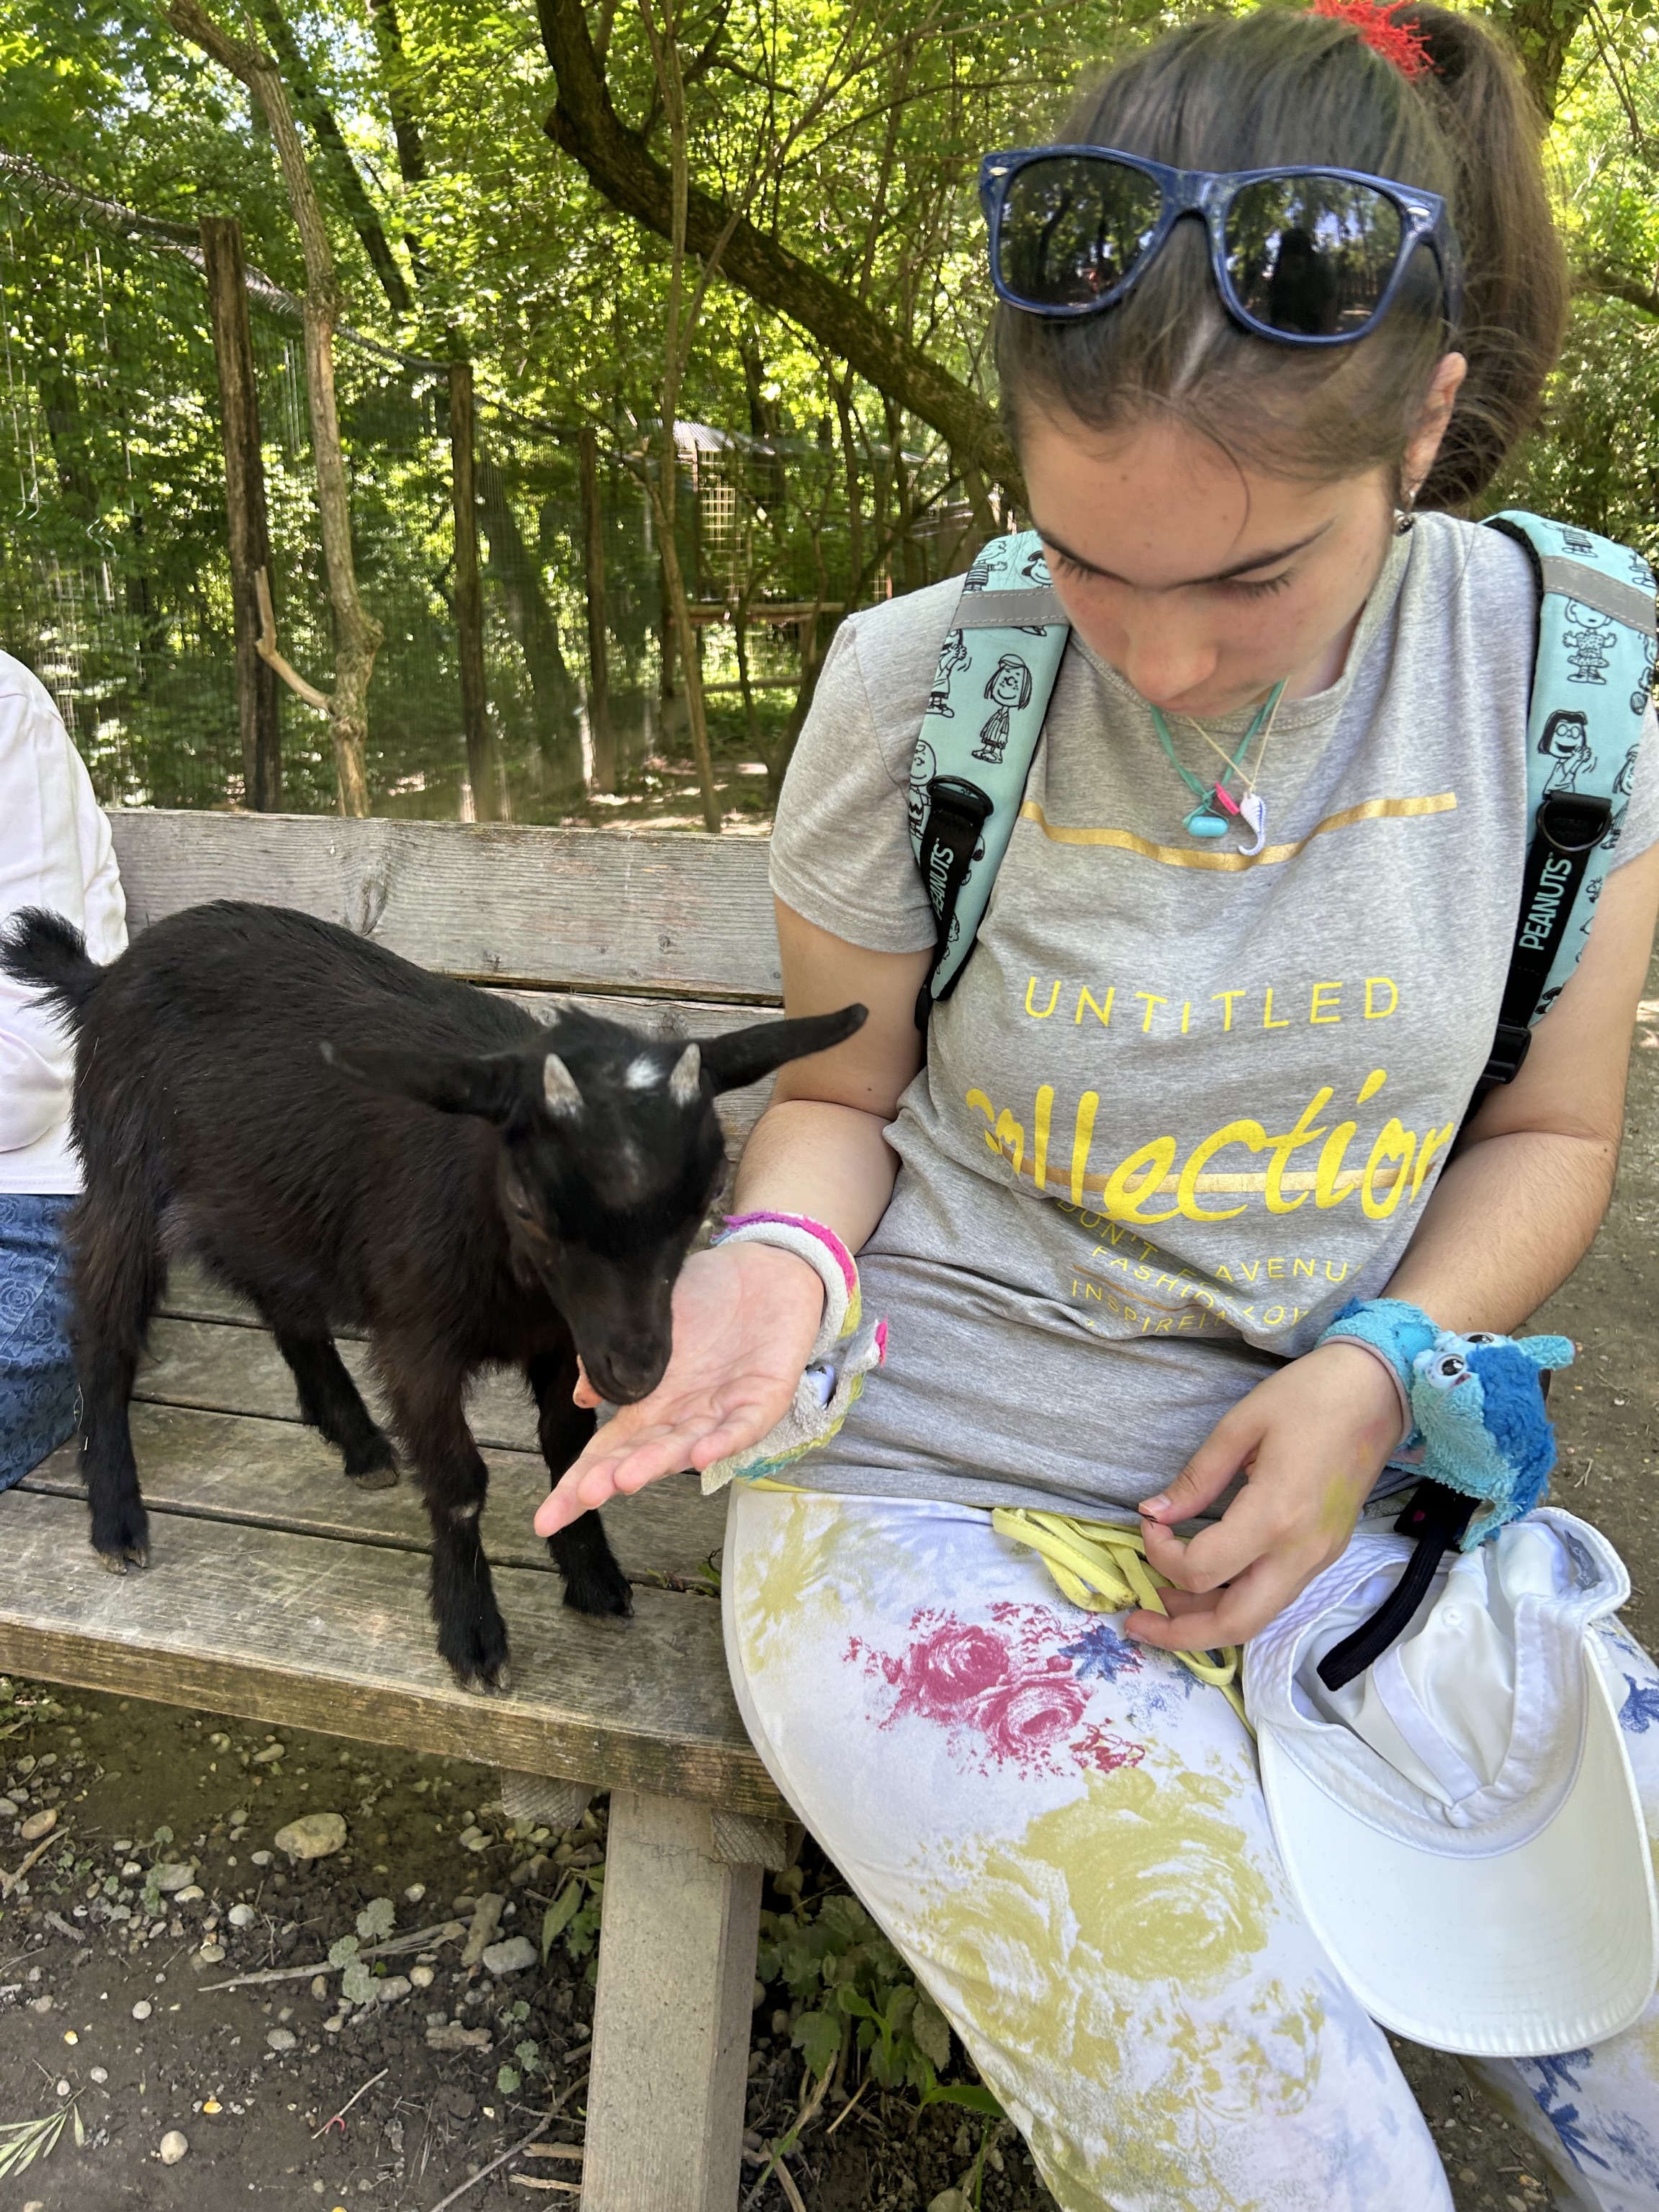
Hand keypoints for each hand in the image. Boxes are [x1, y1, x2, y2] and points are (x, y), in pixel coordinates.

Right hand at [534, 1241, 825, 1535]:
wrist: (763, 1272)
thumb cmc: (702, 1299)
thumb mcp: (644, 1322)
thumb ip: (610, 1357)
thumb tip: (583, 1396)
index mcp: (649, 1405)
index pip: (606, 1452)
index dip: (577, 1485)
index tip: (545, 1519)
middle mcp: (681, 1418)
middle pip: (640, 1457)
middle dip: (612, 1479)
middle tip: (586, 1496)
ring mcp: (721, 1412)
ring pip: (686, 1447)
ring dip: (658, 1464)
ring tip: (626, 1479)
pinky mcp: (763, 1398)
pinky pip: (743, 1427)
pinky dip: (724, 1442)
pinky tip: (701, 1455)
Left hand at [1127, 1341, 1404, 1652]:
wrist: (1379, 1392)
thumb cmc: (1309, 1396)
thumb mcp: (1240, 1425)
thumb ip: (1196, 1478)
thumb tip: (1154, 1514)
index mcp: (1275, 1515)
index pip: (1202, 1570)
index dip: (1161, 1557)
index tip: (1150, 1524)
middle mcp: (1300, 1552)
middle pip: (1235, 1624)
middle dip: (1180, 1634)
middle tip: (1138, 1622)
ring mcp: (1319, 1559)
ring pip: (1257, 1618)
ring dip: (1207, 1621)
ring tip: (1164, 1602)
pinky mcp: (1326, 1555)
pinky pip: (1275, 1597)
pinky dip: (1237, 1602)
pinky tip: (1208, 1583)